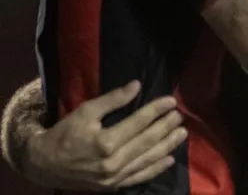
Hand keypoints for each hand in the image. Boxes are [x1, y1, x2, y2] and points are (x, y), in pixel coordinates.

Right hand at [25, 82, 185, 190]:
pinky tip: (169, 159)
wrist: (44, 165)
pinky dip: (156, 169)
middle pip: (147, 141)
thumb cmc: (64, 134)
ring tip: (182, 133)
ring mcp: (114, 177)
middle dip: (166, 127)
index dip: (156, 110)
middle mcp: (112, 162)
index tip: (171, 101)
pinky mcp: (113, 186)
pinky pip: (139, 177)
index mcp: (105, 142)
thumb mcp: (85, 112)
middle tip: (180, 116)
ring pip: (147, 160)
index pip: (139, 123)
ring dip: (167, 146)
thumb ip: (112, 100)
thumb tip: (136, 85)